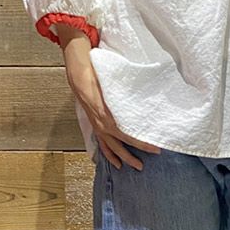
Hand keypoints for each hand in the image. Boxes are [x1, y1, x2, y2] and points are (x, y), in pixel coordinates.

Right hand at [55, 23, 160, 169]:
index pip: (123, 132)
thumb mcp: (105, 75)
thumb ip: (116, 87)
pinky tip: (115, 161)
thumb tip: (138, 95)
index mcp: (101, 110)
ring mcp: (94, 121)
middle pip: (118, 142)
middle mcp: (97, 119)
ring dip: (122, 157)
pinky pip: (101, 141)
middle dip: (134, 152)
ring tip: (136, 166)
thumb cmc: (92, 66)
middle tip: (153, 156)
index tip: (153, 147)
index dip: (138, 141)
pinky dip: (108, 153)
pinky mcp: (93, 120)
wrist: (76, 62)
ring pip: (109, 145)